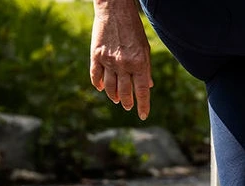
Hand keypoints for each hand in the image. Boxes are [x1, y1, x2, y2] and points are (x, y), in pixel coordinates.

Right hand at [90, 0, 152, 119]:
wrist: (115, 11)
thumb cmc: (134, 30)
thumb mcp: (145, 49)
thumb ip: (146, 69)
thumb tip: (149, 86)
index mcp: (140, 64)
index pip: (142, 91)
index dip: (143, 106)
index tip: (143, 116)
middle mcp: (124, 65)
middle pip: (125, 92)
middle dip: (127, 102)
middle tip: (127, 106)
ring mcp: (109, 61)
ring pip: (109, 87)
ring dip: (113, 96)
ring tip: (116, 100)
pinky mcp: (96, 55)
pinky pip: (95, 76)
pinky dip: (98, 84)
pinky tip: (100, 88)